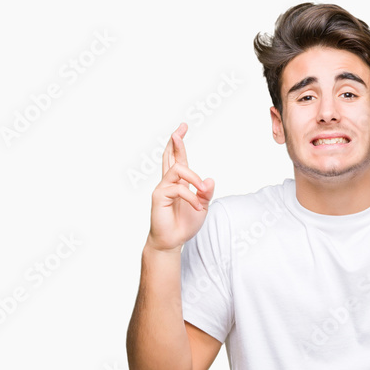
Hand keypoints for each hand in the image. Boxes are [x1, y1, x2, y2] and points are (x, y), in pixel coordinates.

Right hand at [148, 122, 214, 251]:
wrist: (172, 241)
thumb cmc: (185, 224)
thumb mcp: (202, 206)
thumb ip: (206, 193)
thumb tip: (209, 180)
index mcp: (179, 182)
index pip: (178, 159)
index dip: (179, 144)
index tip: (182, 128)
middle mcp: (169, 182)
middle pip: (170, 156)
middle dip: (176, 142)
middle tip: (180, 129)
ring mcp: (162, 188)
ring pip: (178, 170)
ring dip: (194, 179)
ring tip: (203, 193)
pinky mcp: (159, 197)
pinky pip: (178, 189)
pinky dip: (191, 197)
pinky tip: (198, 208)